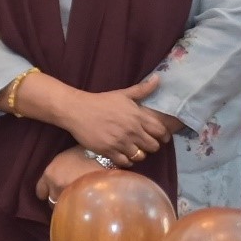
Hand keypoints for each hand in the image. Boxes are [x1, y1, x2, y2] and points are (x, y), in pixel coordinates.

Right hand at [21, 71, 170, 162]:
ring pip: (140, 156)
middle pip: (153, 146)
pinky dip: (126, 160)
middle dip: (151, 146)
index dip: (163, 136)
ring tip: (133, 150)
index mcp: (137, 116)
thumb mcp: (123, 94)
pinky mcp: (108, 151)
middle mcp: (131, 130)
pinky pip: (125, 162)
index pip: (160, 131)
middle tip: (144, 144)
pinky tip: (123, 155)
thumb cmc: (101, 101)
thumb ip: (142, 89)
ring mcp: (120, 142)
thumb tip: (159, 78)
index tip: (160, 137)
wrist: (77, 110)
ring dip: (138, 154)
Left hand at [37, 146, 106, 204]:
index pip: (40, 191)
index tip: (54, 192)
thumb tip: (60, 178)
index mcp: (50, 173)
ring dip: (69, 207)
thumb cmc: (89, 153)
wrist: (107, 159)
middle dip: (59, 200)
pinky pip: (75, 213)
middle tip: (69, 197)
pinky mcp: (80, 203)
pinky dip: (79, 211)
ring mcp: (68, 196)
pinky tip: (86, 207)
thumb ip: (59, 170)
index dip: (47, 192)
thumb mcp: (68, 156)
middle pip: (51, 202)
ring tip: (78, 203)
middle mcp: (55, 186)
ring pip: (62, 209)